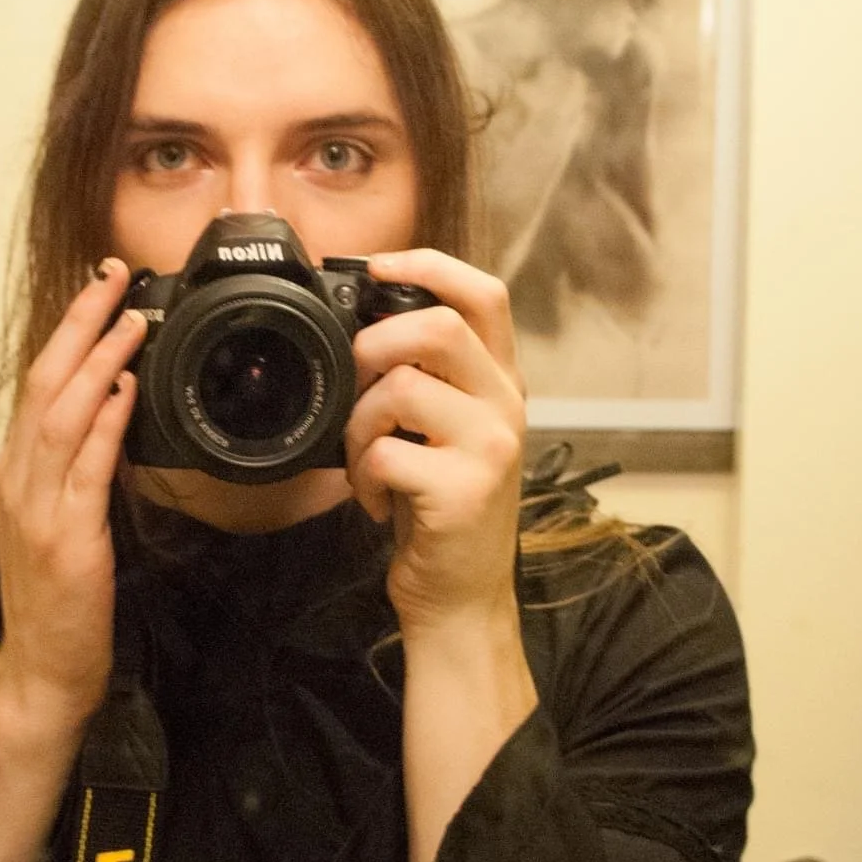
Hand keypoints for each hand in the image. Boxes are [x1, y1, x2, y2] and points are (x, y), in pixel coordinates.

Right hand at [0, 257, 146, 758]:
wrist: (42, 667)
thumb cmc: (57, 598)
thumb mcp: (62, 518)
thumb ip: (79, 467)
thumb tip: (115, 413)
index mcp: (18, 470)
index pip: (38, 381)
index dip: (67, 331)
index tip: (98, 289)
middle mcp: (20, 478)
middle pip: (44, 381)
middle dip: (80, 323)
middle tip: (114, 277)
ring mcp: (39, 506)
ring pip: (62, 412)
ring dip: (98, 359)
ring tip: (130, 319)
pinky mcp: (68, 537)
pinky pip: (86, 466)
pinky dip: (105, 422)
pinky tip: (126, 390)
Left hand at [345, 249, 527, 633]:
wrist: (461, 597)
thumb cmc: (441, 510)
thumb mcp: (446, 431)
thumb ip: (426, 378)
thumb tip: (362, 326)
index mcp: (501, 382)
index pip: (484, 294)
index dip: (428, 265)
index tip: (377, 267)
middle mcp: (506, 406)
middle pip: (439, 326)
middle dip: (374, 345)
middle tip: (355, 385)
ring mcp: (490, 448)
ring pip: (401, 387)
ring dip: (358, 424)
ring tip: (363, 461)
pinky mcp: (463, 491)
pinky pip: (385, 453)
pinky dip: (362, 477)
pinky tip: (378, 500)